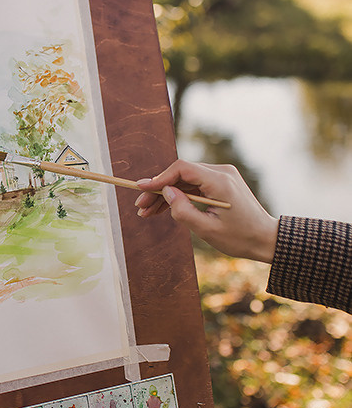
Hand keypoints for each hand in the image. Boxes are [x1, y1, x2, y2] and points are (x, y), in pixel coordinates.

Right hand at [135, 160, 278, 263]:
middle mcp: (221, 172)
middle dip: (159, 189)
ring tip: (147, 212)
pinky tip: (163, 208)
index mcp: (219, 181)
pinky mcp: (221, 183)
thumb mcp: (207, 230)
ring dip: (167, 194)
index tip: (141, 189)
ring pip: (185, 180)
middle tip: (140, 206)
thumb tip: (166, 192)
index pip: (182, 169)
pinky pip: (194, 186)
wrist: (266, 239)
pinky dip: (179, 196)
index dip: (159, 178)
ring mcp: (222, 176)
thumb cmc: (240, 238)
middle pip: (181, 174)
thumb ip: (183, 210)